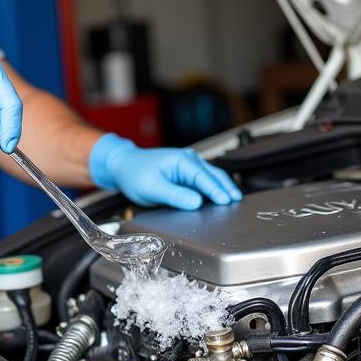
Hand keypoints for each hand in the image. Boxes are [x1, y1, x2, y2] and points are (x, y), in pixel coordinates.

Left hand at [88, 133, 242, 209]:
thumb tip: (196, 202)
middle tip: (237, 201)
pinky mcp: (185, 170)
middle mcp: (188, 158)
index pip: (204, 178)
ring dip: (221, 187)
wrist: (123, 165)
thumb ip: (175, 195)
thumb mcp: (152, 188)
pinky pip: (203, 178)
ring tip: (233, 199)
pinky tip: (218, 195)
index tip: (227, 201)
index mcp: (181, 160)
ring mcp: (188, 163)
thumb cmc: (134, 174)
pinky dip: (213, 186)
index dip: (217, 191)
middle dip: (226, 188)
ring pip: (211, 175)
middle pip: (213, 174)